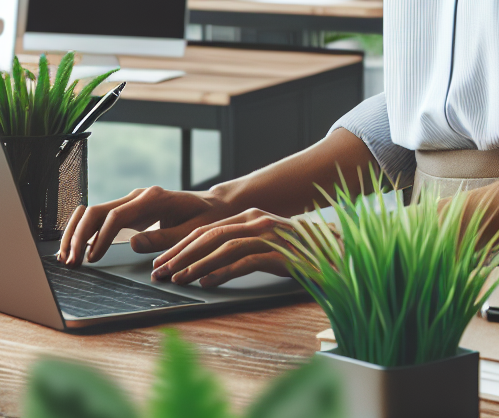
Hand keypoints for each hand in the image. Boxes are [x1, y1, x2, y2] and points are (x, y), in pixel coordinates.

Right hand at [58, 185, 230, 265]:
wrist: (215, 206)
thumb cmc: (207, 219)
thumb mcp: (192, 231)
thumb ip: (164, 238)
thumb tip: (132, 244)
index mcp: (152, 199)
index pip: (116, 216)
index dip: (100, 237)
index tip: (92, 258)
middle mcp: (137, 196)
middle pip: (97, 211)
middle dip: (79, 235)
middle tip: (70, 261)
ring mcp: (131, 201)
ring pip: (93, 213)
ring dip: (77, 233)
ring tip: (66, 257)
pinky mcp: (129, 210)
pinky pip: (101, 218)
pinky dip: (86, 232)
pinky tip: (77, 249)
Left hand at [147, 207, 294, 287]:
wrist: (338, 253)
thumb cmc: (299, 253)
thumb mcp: (266, 246)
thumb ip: (241, 249)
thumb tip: (207, 268)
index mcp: (250, 217)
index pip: (207, 230)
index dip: (182, 246)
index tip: (163, 261)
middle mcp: (257, 221)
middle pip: (210, 236)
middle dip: (181, 254)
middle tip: (161, 271)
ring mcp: (270, 236)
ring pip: (224, 247)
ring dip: (197, 264)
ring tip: (179, 279)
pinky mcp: (281, 253)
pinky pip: (246, 261)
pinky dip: (224, 271)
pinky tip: (208, 282)